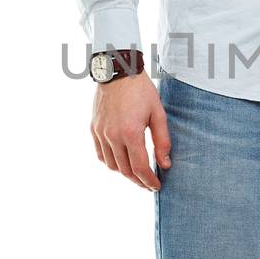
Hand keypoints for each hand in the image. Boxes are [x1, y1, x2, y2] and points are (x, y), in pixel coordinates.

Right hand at [91, 71, 171, 190]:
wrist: (118, 72)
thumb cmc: (141, 90)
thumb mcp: (158, 113)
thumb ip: (162, 141)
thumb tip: (165, 164)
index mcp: (131, 133)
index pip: (140, 168)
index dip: (149, 181)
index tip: (156, 186)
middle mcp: (112, 136)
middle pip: (125, 170)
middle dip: (138, 180)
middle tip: (149, 183)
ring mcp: (101, 133)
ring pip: (111, 165)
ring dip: (125, 173)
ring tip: (137, 173)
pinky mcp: (94, 128)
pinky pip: (100, 154)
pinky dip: (111, 163)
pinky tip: (121, 161)